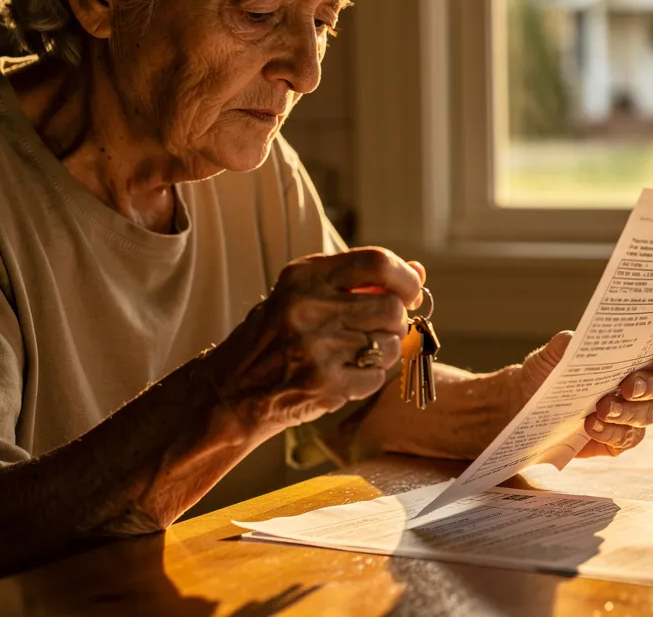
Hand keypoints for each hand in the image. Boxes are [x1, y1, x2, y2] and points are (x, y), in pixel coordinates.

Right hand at [202, 247, 423, 435]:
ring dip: (383, 352)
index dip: (405, 278)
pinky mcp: (325, 383)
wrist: (231, 389)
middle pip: (391, 308)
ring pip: (389, 344)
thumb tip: (421, 271)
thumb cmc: (278, 336)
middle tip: (379, 329)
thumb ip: (362, 282)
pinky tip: (343, 375)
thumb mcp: (307, 295)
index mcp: (304, 276)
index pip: (377, 262)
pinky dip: (368, 379)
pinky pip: (376, 377)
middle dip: (395, 321)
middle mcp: (309, 307)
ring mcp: (317, 347)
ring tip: (357, 353)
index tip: (411, 291)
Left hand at [517, 330, 652, 457]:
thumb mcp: (552, 354)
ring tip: (601, 408)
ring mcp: (634, 412)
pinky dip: (612, 432)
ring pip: (648, 413)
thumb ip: (567, 344)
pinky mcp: (621, 438)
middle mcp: (643, 382)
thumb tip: (577, 339)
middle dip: (651, 385)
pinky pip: (629, 438)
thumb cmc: (547, 373)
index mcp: (636, 352)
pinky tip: (591, 426)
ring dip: (627, 411)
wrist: (527, 406)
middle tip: (629, 387)